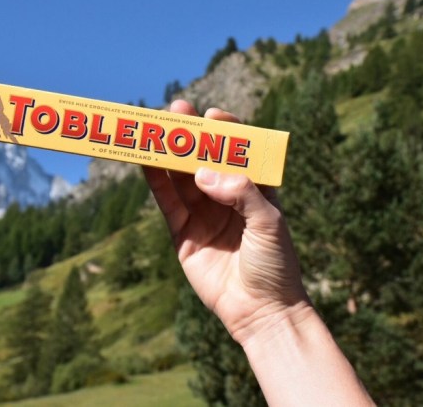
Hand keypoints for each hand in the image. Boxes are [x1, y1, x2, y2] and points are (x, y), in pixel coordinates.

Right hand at [143, 100, 310, 343]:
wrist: (261, 312)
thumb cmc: (276, 266)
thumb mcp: (268, 223)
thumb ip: (240, 192)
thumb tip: (204, 173)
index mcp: (256, 189)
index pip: (239, 151)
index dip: (225, 130)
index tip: (212, 115)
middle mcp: (227, 198)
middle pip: (204, 159)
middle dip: (189, 135)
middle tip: (175, 110)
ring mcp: (203, 215)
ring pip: (182, 177)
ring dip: (168, 153)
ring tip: (153, 129)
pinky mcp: (183, 235)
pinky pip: (167, 203)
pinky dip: (156, 181)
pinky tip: (147, 161)